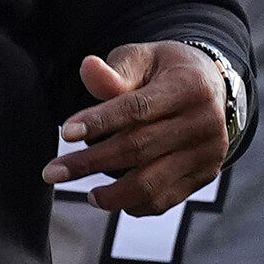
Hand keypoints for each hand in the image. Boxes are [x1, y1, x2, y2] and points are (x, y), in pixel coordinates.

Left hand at [41, 41, 227, 213]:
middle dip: (91, 163)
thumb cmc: (165, 70)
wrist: (211, 87)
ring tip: (84, 194)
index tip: (65, 133)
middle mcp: (204, 122)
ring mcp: (208, 153)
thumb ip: (115, 71)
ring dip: (112, 194)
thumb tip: (87, 68)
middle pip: (139, 149)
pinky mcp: (205, 174)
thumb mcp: (143, 59)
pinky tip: (112, 199)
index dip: (99, 122)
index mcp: (189, 86)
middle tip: (53, 172)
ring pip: (153, 182)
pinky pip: (166, 199)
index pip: (138, 108)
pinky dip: (135, 204)